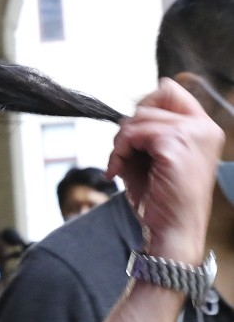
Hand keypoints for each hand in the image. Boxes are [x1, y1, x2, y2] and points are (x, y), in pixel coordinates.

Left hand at [106, 78, 224, 262]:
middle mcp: (203, 128)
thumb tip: (125, 114)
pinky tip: (117, 170)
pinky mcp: (175, 145)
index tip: (133, 129)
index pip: (169, 90)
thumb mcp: (155, 157)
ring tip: (120, 164)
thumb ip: (146, 131)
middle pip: (148, 104)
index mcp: (203, 129)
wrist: (172, 230)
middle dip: (128, 127)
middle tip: (122, 153)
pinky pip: (132, 134)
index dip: (144, 104)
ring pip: (137, 118)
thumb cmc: (162, 198)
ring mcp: (192, 135)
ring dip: (120, 142)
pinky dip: (118, 151)